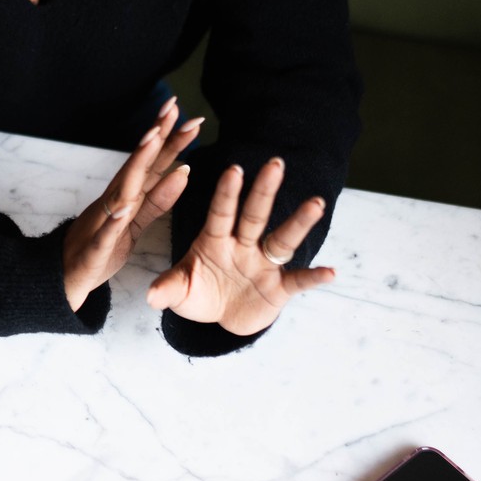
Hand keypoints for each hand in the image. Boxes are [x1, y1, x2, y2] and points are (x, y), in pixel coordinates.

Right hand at [62, 99, 201, 311]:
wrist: (65, 275)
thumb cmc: (102, 245)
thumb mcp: (136, 221)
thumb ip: (158, 200)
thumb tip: (183, 171)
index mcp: (127, 195)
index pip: (151, 162)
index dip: (168, 138)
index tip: (186, 113)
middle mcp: (115, 200)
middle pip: (139, 164)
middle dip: (156, 136)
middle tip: (173, 109)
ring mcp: (104, 221)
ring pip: (122, 189)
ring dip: (136, 164)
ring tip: (152, 140)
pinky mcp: (96, 248)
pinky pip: (107, 233)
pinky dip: (114, 220)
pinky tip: (125, 208)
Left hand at [145, 157, 334, 334]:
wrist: (219, 317)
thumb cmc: (198, 293)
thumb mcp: (179, 290)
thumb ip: (167, 289)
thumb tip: (149, 297)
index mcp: (215, 239)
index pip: (221, 212)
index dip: (227, 193)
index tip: (234, 169)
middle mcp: (243, 245)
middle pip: (254, 214)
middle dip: (264, 190)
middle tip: (276, 163)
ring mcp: (263, 264)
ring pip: (282, 239)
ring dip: (299, 222)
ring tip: (317, 202)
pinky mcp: (279, 287)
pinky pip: (298, 280)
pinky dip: (314, 277)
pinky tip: (331, 272)